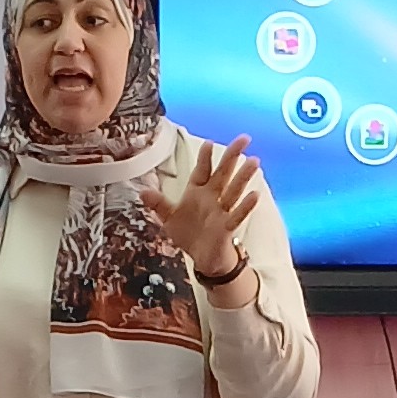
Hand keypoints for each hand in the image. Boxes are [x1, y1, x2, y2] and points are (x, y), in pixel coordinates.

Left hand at [154, 139, 261, 290]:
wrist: (202, 258)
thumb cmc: (189, 234)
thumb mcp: (169, 218)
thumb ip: (158, 204)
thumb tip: (142, 192)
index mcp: (197, 192)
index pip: (202, 170)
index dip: (206, 157)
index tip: (209, 143)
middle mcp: (212, 198)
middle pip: (223, 173)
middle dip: (232, 156)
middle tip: (244, 139)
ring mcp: (221, 211)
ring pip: (234, 190)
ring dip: (243, 176)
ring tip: (254, 161)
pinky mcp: (227, 227)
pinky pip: (237, 215)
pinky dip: (245, 206)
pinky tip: (254, 195)